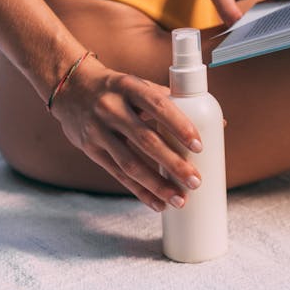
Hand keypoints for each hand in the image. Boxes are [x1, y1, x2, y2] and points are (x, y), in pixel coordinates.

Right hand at [50, 57, 201, 211]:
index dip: (179, 125)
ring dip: (157, 185)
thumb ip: (174, 103)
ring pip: (130, 163)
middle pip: (146, 140)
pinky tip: (158, 204)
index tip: (199, 145)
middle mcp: (111, 108)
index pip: (158, 106)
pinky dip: (139, 191)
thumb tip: (219, 123)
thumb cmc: (118, 89)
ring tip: (180, 200)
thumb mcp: (139, 85)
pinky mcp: (91, 149)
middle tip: (195, 181)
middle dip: (173, 163)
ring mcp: (98, 130)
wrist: (69, 89)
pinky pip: (118, 174)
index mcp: (129, 87)